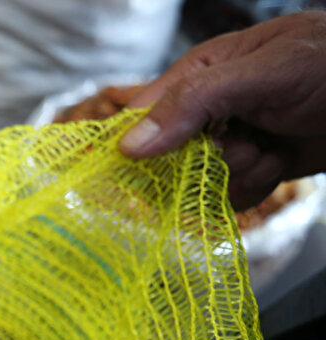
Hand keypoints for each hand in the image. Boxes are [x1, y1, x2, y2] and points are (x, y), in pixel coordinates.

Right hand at [118, 11, 325, 208]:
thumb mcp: (263, 73)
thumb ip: (196, 102)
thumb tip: (129, 145)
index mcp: (199, 74)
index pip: (140, 117)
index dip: (139, 146)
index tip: (152, 167)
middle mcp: (209, 109)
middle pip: (167, 158)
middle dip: (205, 162)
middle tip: (243, 145)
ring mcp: (232, 139)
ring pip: (200, 182)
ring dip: (238, 175)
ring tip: (272, 150)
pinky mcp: (254, 167)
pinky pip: (229, 196)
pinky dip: (255, 188)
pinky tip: (280, 164)